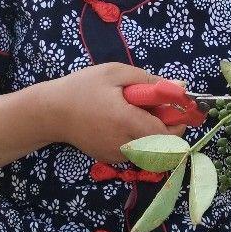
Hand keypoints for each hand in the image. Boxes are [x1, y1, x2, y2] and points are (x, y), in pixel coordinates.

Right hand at [47, 63, 187, 163]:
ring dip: (153, 133)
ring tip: (136, 112)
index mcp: (127, 122)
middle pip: (163, 146)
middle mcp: (125, 144)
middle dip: (168, 129)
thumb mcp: (115, 73)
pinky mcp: (110, 158)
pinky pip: (135, 151)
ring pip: (150, 150)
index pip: (167, 134)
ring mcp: (117, 155)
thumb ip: (149, 81)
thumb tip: (180, 88)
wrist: (50, 112)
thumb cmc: (82, 88)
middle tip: (158, 109)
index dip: (178, 123)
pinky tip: (123, 122)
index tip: (178, 109)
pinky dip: (138, 138)